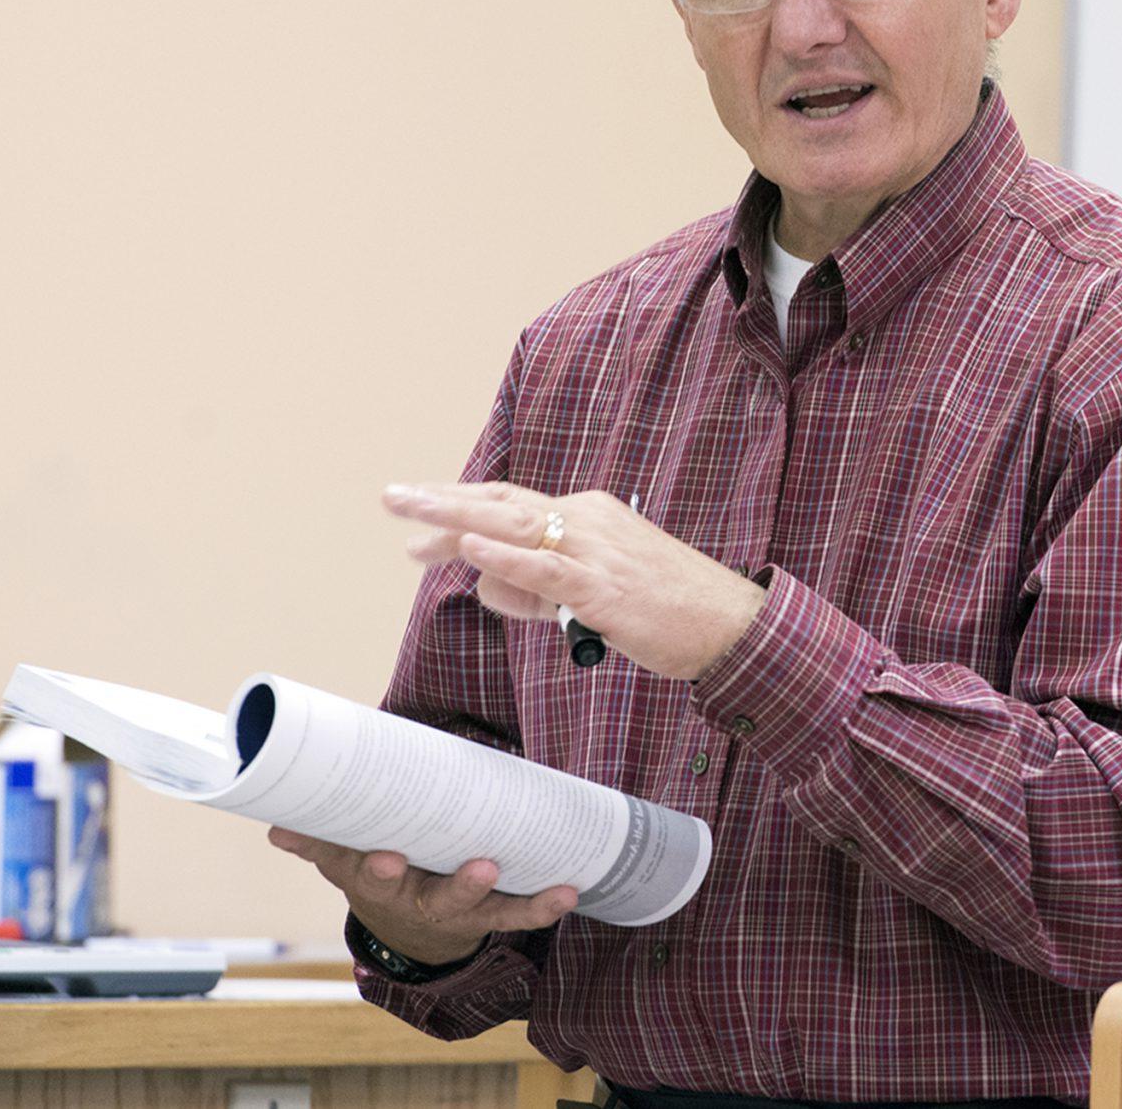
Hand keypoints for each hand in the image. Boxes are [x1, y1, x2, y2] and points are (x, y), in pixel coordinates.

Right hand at [267, 827, 577, 967]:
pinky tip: (569, 891)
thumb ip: (318, 839)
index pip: (375, 878)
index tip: (386, 857)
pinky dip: (542, 906)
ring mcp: (460, 912)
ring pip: (483, 910)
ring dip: (508, 896)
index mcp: (382, 885)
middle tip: (481, 869)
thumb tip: (276, 827)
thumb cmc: (381, 873)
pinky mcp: (490, 914)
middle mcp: (421, 903)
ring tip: (538, 883)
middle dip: (457, 886)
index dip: (379, 869)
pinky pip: (517, 913)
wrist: (412, 933)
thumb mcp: (343, 859)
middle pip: (438, 899)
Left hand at [385, 481, 766, 680]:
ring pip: (515, 527)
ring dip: (458, 518)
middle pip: (501, 502)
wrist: (729, 624)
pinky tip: (471, 548)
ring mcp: (596, 551)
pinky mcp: (603, 588)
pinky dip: (506, 556)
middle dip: (441, 500)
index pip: (510, 502)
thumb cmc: (667, 609)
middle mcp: (587, 520)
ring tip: (413, 513)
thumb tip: (488, 587)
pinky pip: (546, 568)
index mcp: (588, 514)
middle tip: (392, 498)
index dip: (459, 506)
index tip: (415, 516)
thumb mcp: (593, 590)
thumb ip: (538, 586)